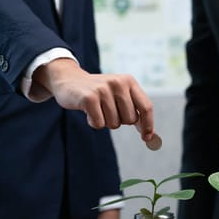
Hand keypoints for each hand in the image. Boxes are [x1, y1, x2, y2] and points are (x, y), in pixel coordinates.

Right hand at [33, 59, 154, 141]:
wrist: (69, 80)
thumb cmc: (99, 93)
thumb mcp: (120, 97)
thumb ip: (135, 112)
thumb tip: (150, 135)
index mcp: (129, 81)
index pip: (146, 107)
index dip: (148, 125)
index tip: (146, 137)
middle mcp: (118, 83)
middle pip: (130, 119)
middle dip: (120, 121)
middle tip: (108, 110)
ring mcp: (103, 89)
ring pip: (114, 123)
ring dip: (105, 121)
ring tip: (97, 108)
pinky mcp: (89, 98)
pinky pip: (99, 124)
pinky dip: (94, 122)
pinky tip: (88, 111)